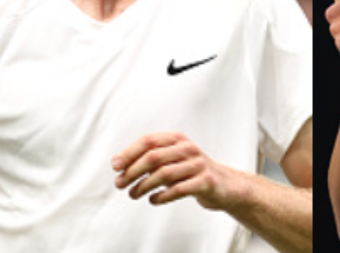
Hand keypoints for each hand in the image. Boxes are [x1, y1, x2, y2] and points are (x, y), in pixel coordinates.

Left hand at [112, 132, 236, 209]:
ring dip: (143, 186)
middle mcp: (189, 148)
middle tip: (120, 184)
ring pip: (164, 174)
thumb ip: (150, 158)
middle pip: (153, 157)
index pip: (148, 141)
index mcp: (178, 139)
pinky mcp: (205, 182)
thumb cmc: (191, 171)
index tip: (115, 166)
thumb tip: (118, 164)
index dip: (129, 153)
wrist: (224, 184)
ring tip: (133, 194)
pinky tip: (153, 200)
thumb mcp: (172, 158)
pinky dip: (161, 196)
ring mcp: (198, 164)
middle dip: (132, 171)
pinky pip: (178, 189)